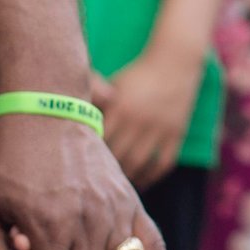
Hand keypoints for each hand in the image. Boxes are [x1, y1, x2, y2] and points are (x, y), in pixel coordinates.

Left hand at [92, 47, 204, 186]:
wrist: (176, 62)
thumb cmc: (137, 75)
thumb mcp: (114, 85)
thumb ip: (96, 103)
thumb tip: (73, 120)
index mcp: (120, 106)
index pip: (99, 140)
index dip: (89, 155)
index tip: (80, 165)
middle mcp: (139, 120)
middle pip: (117, 156)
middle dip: (105, 171)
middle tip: (94, 181)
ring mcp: (160, 128)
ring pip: (139, 163)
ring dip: (126, 178)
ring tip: (115, 186)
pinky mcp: (177, 134)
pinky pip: (163, 163)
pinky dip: (151, 176)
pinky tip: (141, 182)